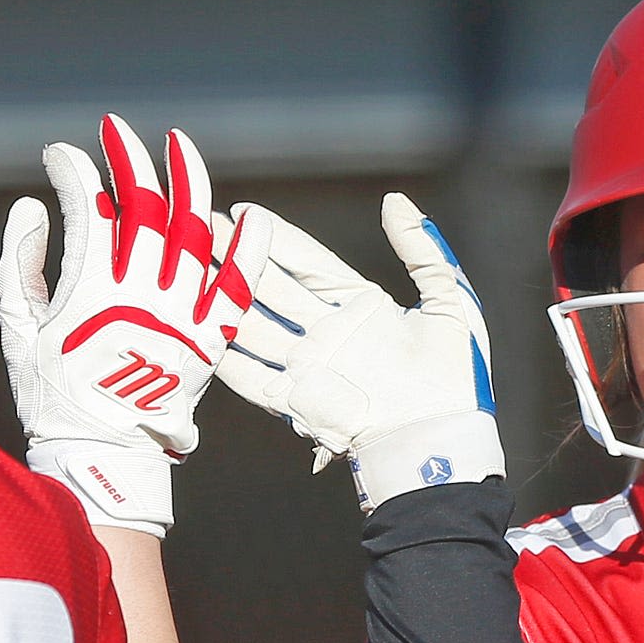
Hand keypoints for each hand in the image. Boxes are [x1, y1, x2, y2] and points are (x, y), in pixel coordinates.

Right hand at [0, 117, 269, 535]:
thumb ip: (20, 263)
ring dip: (187, 181)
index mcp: (91, 292)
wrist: (102, 454)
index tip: (62, 153)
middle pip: (144, 207)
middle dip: (129, 160)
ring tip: (179, 146)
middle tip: (117, 131)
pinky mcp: (211, 340)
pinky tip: (249, 215)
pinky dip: (247, 249)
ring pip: (193, 231)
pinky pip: (239, 286)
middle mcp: (141, 296)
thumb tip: (31, 206)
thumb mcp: (19, 329)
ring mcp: (182, 315)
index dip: (73, 169)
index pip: (88, 207)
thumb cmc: (52, 396)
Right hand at [218, 192, 504, 511]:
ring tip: (187, 268)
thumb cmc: (456, 378)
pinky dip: (223, 354)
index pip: (309, 261)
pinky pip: (251, 375)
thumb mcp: (450, 301)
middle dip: (235, 260)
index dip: (275, 238)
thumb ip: (422, 249)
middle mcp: (328, 333)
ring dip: (221, 299)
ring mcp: (309, 366)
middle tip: (198, 229)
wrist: (442, 441)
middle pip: (271, 288)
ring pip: (254, 325)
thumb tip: (394, 201)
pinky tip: (196, 328)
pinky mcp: (298, 401)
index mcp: (361, 306)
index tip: (241, 213)